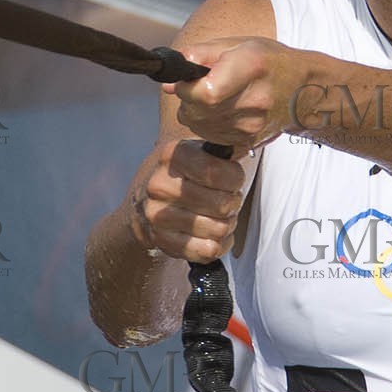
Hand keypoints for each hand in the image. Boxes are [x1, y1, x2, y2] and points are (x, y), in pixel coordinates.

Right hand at [128, 138, 251, 262]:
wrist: (143, 201)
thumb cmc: (183, 175)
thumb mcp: (198, 152)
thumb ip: (223, 151)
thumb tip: (248, 141)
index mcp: (172, 156)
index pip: (217, 172)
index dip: (235, 179)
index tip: (232, 178)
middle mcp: (160, 186)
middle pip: (221, 205)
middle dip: (233, 203)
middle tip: (227, 200)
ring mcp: (158, 216)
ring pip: (217, 229)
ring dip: (227, 225)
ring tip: (219, 216)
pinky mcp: (163, 241)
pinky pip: (207, 250)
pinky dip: (219, 244)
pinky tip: (214, 234)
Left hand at [170, 36, 303, 152]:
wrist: (304, 91)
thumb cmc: (269, 61)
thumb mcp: (236, 44)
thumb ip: (198, 56)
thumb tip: (169, 81)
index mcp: (249, 68)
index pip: (203, 93)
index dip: (187, 87)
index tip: (188, 79)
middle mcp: (252, 101)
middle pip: (196, 111)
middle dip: (188, 98)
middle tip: (202, 85)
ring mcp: (250, 126)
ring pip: (198, 125)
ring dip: (196, 111)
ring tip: (216, 96)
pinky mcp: (247, 141)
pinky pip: (209, 135)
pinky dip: (207, 123)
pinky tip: (223, 110)